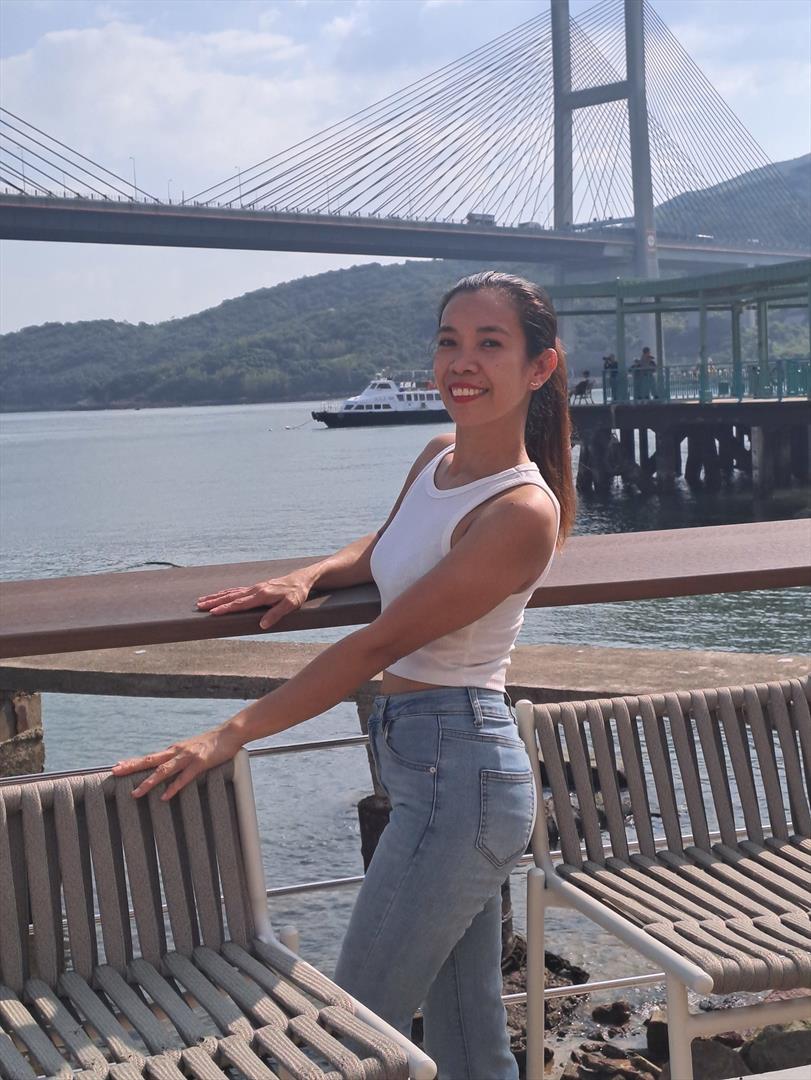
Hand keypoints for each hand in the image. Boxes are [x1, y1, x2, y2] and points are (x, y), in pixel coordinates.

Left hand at [111, 724, 242, 799]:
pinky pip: (184, 777)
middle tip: (115, 772)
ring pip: (164, 770)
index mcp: (174, 750)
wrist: (230, 733)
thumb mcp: (192, 749)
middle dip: (132, 767)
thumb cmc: (212, 743)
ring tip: (136, 793)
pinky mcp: (200, 762)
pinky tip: (165, 796)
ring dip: (148, 782)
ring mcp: (188, 757)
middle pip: (150, 760)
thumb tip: (171, 766)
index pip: (150, 757)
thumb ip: (181, 757)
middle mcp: (177, 752)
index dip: (133, 762)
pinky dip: (173, 787)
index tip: (118, 766)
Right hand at [196, 571, 312, 629]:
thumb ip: (276, 614)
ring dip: (216, 596)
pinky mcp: (255, 588)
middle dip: (214, 601)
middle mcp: (255, 590)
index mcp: (262, 595)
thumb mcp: (291, 605)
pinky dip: (225, 593)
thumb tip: (262, 625)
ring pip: (231, 592)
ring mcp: (254, 588)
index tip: (213, 612)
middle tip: (199, 605)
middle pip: (231, 597)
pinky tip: (219, 595)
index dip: (226, 608)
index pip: (241, 604)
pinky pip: (236, 590)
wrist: (301, 579)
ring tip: (202, 600)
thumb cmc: (297, 593)